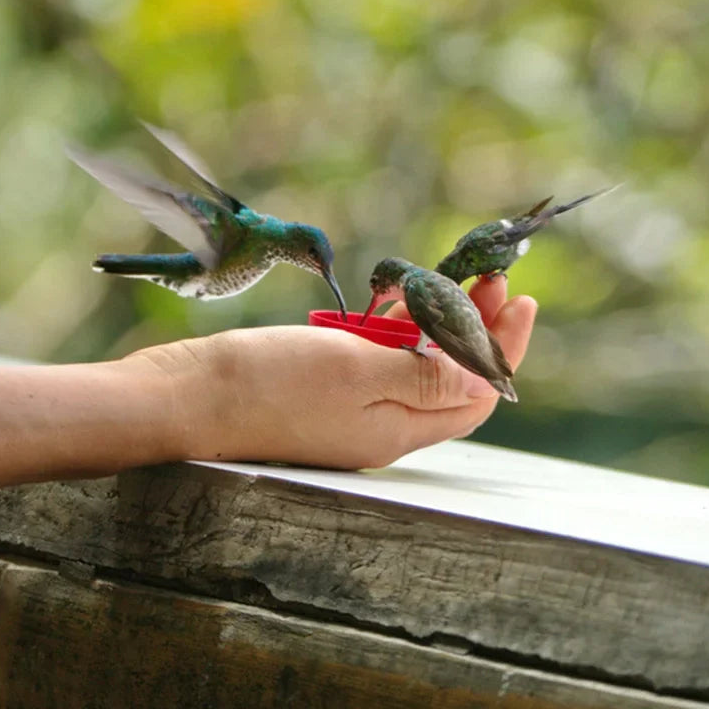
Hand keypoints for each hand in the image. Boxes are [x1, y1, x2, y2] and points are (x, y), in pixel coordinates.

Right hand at [127, 277, 535, 469]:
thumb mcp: (358, 373)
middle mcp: (381, 424)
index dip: (505, 350)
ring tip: (457, 278)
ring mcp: (351, 407)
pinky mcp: (322, 387)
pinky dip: (396, 328)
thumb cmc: (269, 384)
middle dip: (479, 329)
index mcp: (398, 429)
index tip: (521, 301)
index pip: (476, 395)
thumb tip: (488, 379)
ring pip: (415, 364)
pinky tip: (402, 298)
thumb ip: (426, 376)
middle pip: (451, 379)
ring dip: (440, 322)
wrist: (187, 397)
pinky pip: (376, 359)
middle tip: (493, 279)